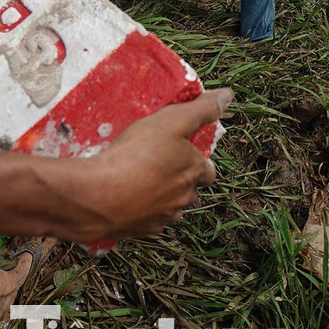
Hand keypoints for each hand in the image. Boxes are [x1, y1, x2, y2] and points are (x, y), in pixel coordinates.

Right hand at [74, 89, 231, 241]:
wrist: (100, 196)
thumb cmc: (138, 154)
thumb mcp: (171, 121)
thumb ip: (201, 109)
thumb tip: (228, 96)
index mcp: (195, 172)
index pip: (208, 170)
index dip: (196, 161)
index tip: (181, 152)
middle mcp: (184, 199)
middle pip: (189, 190)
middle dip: (179, 180)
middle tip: (157, 164)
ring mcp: (163, 218)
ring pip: (169, 208)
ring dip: (161, 197)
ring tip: (139, 181)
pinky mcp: (141, 231)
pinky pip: (146, 220)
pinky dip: (141, 211)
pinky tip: (125, 199)